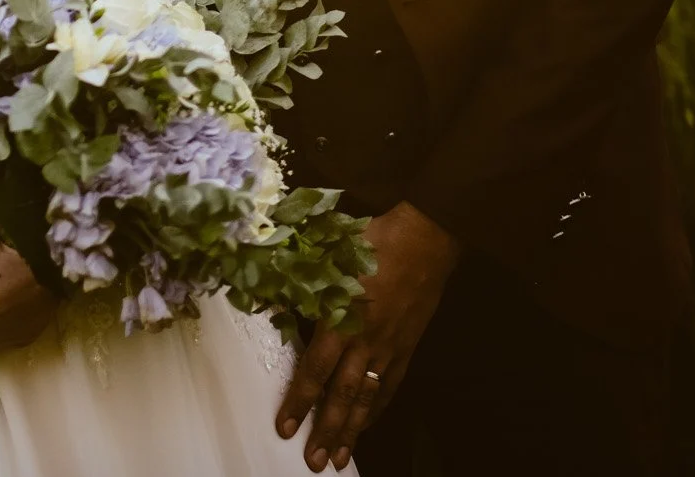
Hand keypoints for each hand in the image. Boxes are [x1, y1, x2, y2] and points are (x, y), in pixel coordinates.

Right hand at [0, 212, 58, 357]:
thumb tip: (8, 203)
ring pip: (48, 297)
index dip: (48, 243)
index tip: (36, 238)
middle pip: (55, 275)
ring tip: (17, 278)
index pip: (58, 251)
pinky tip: (11, 300)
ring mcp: (40, 322)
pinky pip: (37, 316)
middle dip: (44, 265)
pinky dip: (29, 307)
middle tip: (25, 257)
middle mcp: (49, 299)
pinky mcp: (28, 338)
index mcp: (42, 271)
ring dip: (38, 287)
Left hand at [276, 202, 458, 471]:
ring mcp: (389, 347)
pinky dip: (377, 409)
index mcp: (343, 319)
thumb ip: (302, 283)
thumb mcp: (330, 256)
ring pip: (368, 398)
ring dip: (352, 431)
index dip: (299, 401)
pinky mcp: (407, 347)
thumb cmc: (374, 240)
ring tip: (339, 457)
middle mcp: (366, 341)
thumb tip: (268, 292)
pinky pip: (390, 386)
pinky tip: (368, 424)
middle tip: (313, 461)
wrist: (426, 239)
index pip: (316, 370)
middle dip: (327, 431)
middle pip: (343, 396)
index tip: (285, 427)